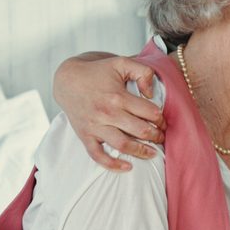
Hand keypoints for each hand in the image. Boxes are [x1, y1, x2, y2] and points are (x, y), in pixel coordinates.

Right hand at [53, 53, 164, 170]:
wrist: (67, 79)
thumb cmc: (97, 71)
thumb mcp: (121, 63)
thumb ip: (143, 71)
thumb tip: (151, 93)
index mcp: (118, 96)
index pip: (149, 112)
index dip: (160, 118)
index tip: (162, 121)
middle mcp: (107, 113)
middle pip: (140, 131)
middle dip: (156, 136)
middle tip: (161, 136)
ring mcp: (95, 126)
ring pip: (123, 145)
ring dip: (141, 151)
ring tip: (152, 153)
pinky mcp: (85, 135)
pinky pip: (98, 156)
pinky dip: (112, 164)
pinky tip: (127, 167)